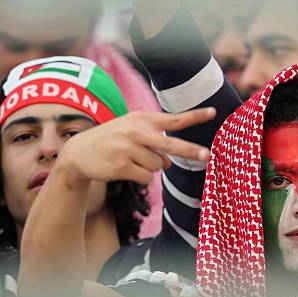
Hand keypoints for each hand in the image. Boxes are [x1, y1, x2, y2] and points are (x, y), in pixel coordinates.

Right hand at [57, 108, 215, 184]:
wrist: (78, 153)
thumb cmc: (114, 140)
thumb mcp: (132, 129)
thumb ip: (155, 140)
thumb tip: (169, 163)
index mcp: (142, 119)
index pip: (174, 118)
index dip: (195, 116)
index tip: (214, 112)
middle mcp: (136, 132)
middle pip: (171, 145)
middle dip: (191, 151)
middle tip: (208, 156)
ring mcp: (127, 149)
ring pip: (159, 166)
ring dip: (152, 167)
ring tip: (133, 160)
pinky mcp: (121, 166)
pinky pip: (147, 177)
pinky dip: (142, 177)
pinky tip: (126, 169)